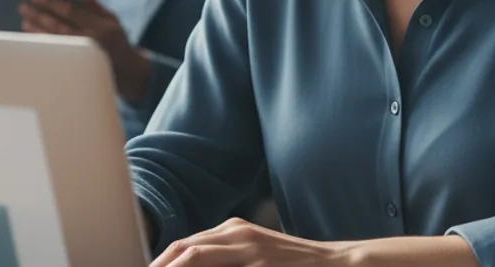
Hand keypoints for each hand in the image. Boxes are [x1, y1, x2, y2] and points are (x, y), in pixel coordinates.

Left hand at [20, 0, 151, 100]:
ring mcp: (83, 55)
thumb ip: (94, 3)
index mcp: (100, 25)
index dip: (52, 2)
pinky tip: (31, 37)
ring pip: (54, 40)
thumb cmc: (116, 38)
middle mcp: (91, 40)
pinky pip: (54, 53)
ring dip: (37, 29)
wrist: (125, 68)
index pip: (71, 10)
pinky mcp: (76, 66)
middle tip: (23, 6)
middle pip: (59, 25)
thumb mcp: (111, 18)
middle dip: (39, 15)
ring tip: (24, 20)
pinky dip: (42, 43)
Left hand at [151, 218, 353, 266]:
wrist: (337, 264)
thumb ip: (225, 260)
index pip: (183, 246)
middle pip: (181, 248)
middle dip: (158, 265)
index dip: (159, 262)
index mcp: (232, 231)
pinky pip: (211, 264)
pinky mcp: (258, 261)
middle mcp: (236, 233)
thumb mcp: (256, 258)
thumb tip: (188, 264)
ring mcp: (247, 247)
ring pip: (192, 254)